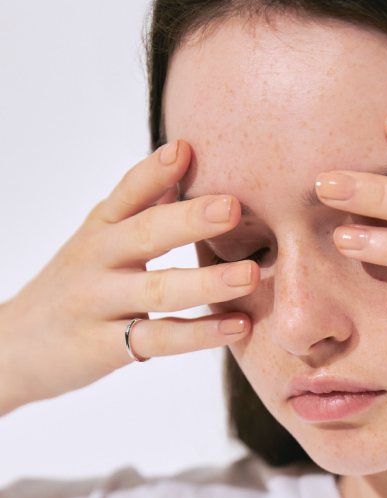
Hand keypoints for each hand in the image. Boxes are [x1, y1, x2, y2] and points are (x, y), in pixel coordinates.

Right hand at [0, 140, 258, 415]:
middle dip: (189, 219)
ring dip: (207, 283)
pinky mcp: (103, 347)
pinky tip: (238, 326)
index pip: (127, 193)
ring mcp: (98, 304)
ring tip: (251, 274)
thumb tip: (183, 158)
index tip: (188, 148)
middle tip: (232, 207)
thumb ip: (138, 207)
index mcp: (100, 229)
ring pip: (157, 291)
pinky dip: (200, 334)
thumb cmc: (75, 287)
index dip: (154, 171)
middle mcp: (96, 260)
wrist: (13, 348)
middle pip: (144, 234)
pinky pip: (158, 339)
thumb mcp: (97, 241)